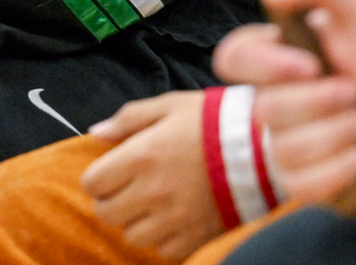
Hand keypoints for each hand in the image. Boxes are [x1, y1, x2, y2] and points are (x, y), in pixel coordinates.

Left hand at [82, 91, 221, 259]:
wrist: (262, 148)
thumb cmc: (213, 122)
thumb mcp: (169, 106)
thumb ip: (129, 118)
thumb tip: (97, 132)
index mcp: (140, 156)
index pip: (93, 183)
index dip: (98, 178)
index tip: (110, 173)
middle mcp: (152, 191)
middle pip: (106, 214)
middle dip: (111, 201)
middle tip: (127, 190)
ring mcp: (174, 218)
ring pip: (132, 236)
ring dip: (136, 222)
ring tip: (151, 206)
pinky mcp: (196, 237)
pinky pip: (163, 251)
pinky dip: (162, 239)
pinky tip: (172, 220)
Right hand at [212, 0, 355, 208]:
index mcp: (277, 57)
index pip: (232, 59)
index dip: (263, 66)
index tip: (308, 64)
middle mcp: (276, 101)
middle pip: (265, 110)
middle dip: (323, 102)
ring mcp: (290, 146)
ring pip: (288, 149)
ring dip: (342, 133)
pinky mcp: (311, 183)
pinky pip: (305, 185)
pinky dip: (343, 170)